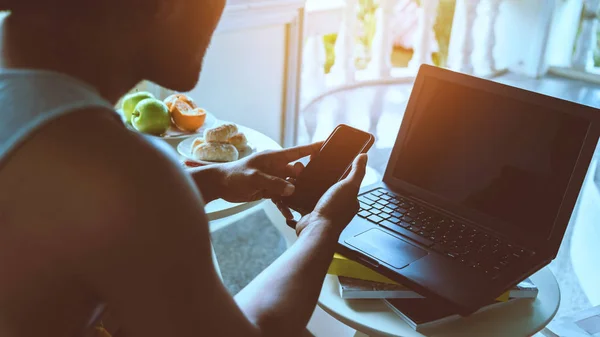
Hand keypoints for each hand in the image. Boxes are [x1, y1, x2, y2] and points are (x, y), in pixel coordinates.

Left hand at [191, 142, 321, 202]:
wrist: (219, 185)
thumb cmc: (234, 175)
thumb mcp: (254, 178)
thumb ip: (273, 183)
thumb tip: (292, 189)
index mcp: (274, 158)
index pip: (298, 152)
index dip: (312, 148)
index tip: (326, 145)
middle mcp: (276, 167)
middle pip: (297, 171)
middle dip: (307, 178)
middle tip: (318, 185)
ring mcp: (273, 179)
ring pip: (291, 185)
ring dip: (296, 194)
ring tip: (307, 202)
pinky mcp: (268, 190)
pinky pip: (281, 197)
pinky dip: (285, 205)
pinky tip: (290, 214)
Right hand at [277, 154, 367, 236]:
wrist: (315, 230)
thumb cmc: (334, 210)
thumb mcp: (349, 186)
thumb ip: (357, 171)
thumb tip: (364, 156)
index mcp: (349, 198)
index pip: (345, 179)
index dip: (336, 167)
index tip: (326, 157)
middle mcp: (336, 204)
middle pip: (327, 183)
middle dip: (317, 172)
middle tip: (309, 162)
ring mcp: (322, 208)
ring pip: (313, 189)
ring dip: (305, 180)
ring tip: (298, 169)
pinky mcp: (309, 211)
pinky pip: (302, 198)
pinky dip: (297, 191)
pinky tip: (293, 182)